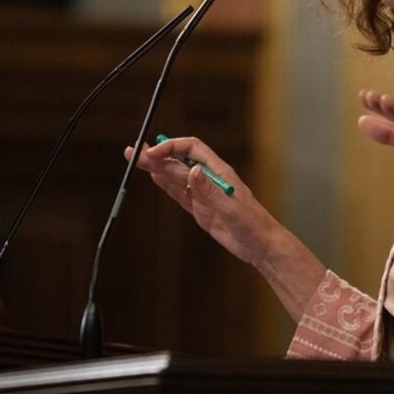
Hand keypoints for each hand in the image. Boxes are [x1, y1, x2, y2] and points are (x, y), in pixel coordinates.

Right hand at [125, 136, 273, 267]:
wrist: (259, 245)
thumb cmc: (252, 223)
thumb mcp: (230, 207)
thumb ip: (209, 190)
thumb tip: (193, 171)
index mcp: (219, 172)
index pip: (192, 150)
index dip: (172, 147)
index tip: (153, 153)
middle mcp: (209, 179)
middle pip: (179, 162)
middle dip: (157, 155)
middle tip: (134, 152)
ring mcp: (203, 194)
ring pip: (175, 177)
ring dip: (157, 168)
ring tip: (137, 160)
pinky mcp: (200, 209)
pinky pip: (179, 194)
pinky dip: (166, 185)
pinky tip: (155, 177)